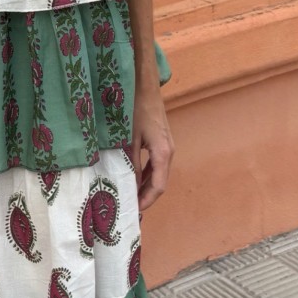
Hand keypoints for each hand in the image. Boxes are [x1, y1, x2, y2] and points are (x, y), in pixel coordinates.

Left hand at [130, 88, 173, 213]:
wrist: (145, 86)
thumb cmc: (136, 110)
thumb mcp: (129, 139)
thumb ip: (131, 163)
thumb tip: (128, 184)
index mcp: (163, 154)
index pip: (158, 186)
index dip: (147, 201)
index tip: (134, 211)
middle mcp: (169, 152)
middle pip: (159, 182)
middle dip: (146, 197)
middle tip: (130, 208)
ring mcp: (167, 146)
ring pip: (158, 173)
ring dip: (145, 186)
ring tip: (130, 196)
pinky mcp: (162, 141)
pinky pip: (156, 164)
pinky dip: (146, 174)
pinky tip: (134, 178)